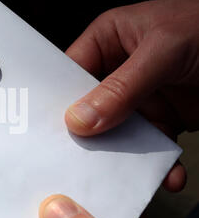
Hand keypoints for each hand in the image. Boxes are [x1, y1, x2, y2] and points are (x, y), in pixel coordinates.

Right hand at [65, 0, 198, 191]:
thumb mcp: (163, 51)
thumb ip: (122, 87)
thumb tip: (80, 120)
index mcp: (108, 40)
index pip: (71, 72)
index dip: (59, 99)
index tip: (51, 129)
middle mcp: (118, 69)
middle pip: (91, 106)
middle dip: (88, 133)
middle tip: (79, 159)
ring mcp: (140, 96)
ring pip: (118, 131)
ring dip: (122, 155)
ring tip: (122, 177)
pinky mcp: (163, 117)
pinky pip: (151, 143)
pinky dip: (157, 163)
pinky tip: (167, 174)